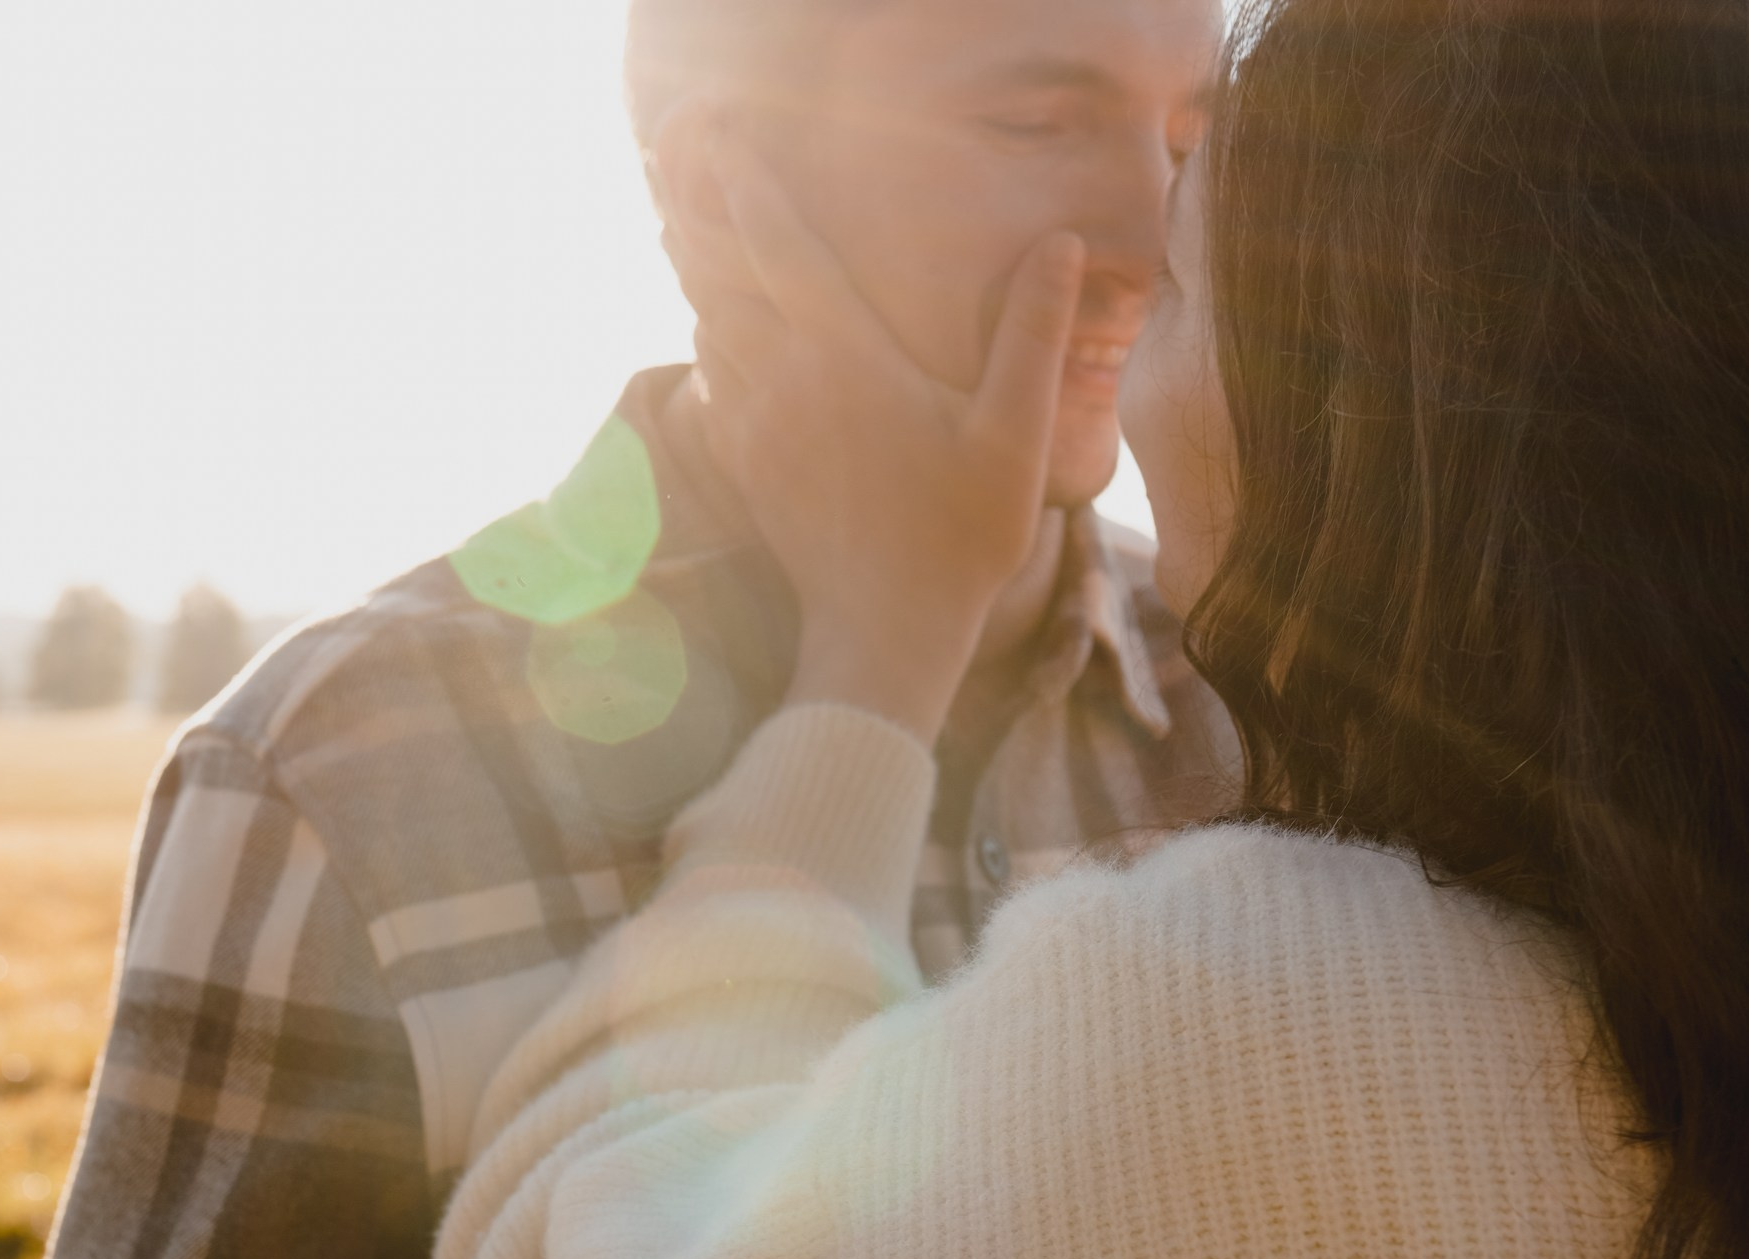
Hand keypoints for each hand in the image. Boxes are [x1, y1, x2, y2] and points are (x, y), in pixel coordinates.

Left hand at [673, 121, 1084, 741]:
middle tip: (684, 158)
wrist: (885, 633)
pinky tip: (715, 322)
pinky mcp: (744, 462)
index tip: (722, 135)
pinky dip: (707, 335)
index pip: (782, 246)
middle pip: (722, 273)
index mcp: (846, 356)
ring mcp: (754, 423)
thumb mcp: (1017, 435)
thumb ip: (1035, 334)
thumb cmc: (960, 536)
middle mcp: (784, 379)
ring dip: (700, 269)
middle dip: (703, 210)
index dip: (748, 184)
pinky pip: (711, 378)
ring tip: (688, 220)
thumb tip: (1064, 245)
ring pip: (708, 322)